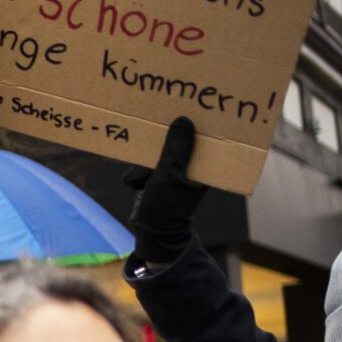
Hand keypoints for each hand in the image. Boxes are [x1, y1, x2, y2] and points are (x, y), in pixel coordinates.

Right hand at [123, 116, 207, 267]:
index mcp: (206, 166)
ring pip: (161, 152)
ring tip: (140, 178)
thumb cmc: (166, 208)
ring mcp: (176, 172)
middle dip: (164, 142)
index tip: (190, 106)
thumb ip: (176, 149)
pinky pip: (149, 164)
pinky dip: (140, 172)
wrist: (150, 235)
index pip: (206, 136)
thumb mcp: (170, 176)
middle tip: (154, 130)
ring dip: (146, 164)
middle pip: (180, 141)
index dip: (199, 122)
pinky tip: (135, 182)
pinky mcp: (161, 178)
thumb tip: (184, 120)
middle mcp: (194, 167)